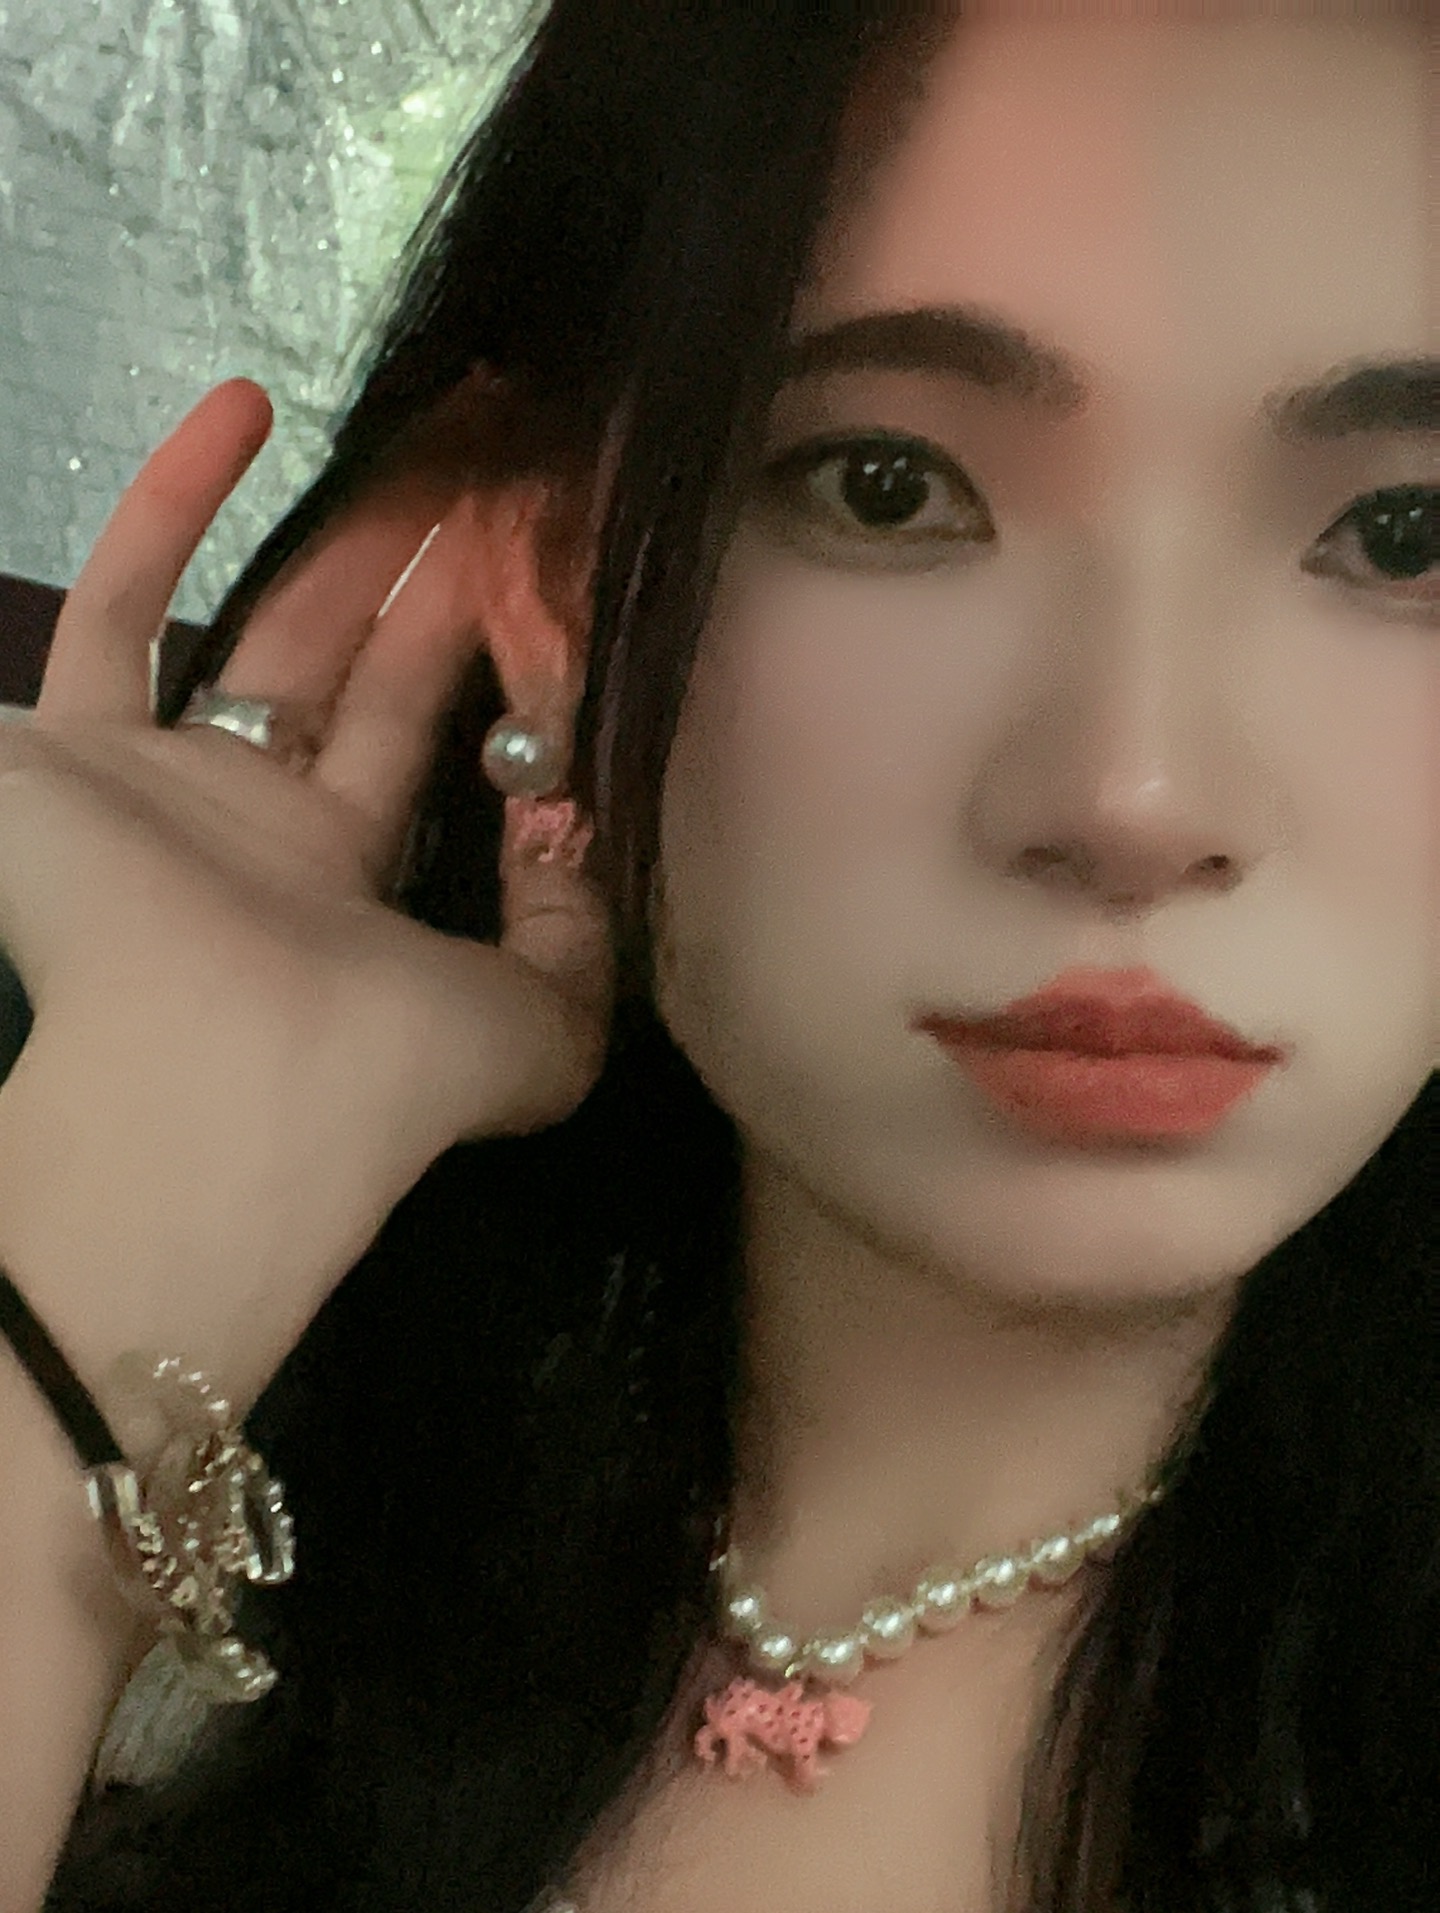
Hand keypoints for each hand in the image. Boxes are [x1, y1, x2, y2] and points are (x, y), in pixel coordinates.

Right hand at [0, 379, 613, 1416]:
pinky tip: (250, 405)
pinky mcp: (69, 752)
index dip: (483, 660)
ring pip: (257, 624)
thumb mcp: (538, 1029)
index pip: (414, 741)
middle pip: (350, 668)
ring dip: (341, 537)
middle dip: (428, 575)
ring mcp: (154, 783)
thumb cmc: (378, 1070)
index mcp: (338, 884)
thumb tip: (581, 824)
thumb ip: (581, 942)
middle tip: (500, 479)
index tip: (549, 574)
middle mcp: (250, 831)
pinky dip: (171, 503)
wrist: (219, 1095)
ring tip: (433, 450)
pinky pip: (116, 608)